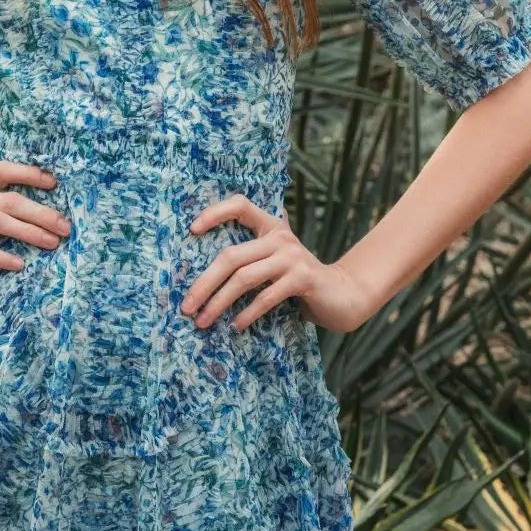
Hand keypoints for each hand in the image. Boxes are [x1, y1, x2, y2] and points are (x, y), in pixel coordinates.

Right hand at [0, 160, 70, 293]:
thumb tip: (46, 214)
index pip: (4, 170)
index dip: (29, 173)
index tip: (55, 183)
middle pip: (9, 200)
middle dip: (41, 213)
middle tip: (65, 227)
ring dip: (29, 232)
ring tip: (52, 243)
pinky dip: (0, 255)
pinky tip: (19, 264)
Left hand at [180, 196, 375, 332]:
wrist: (343, 295)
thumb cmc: (298, 282)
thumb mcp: (274, 262)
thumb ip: (251, 258)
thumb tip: (204, 276)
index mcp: (271, 226)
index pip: (240, 205)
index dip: (215, 212)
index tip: (191, 230)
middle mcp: (280, 237)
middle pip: (231, 255)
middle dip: (205, 283)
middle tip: (186, 306)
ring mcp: (292, 256)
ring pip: (244, 277)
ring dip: (219, 302)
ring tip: (203, 320)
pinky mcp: (303, 278)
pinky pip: (266, 296)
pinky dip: (248, 313)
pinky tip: (236, 325)